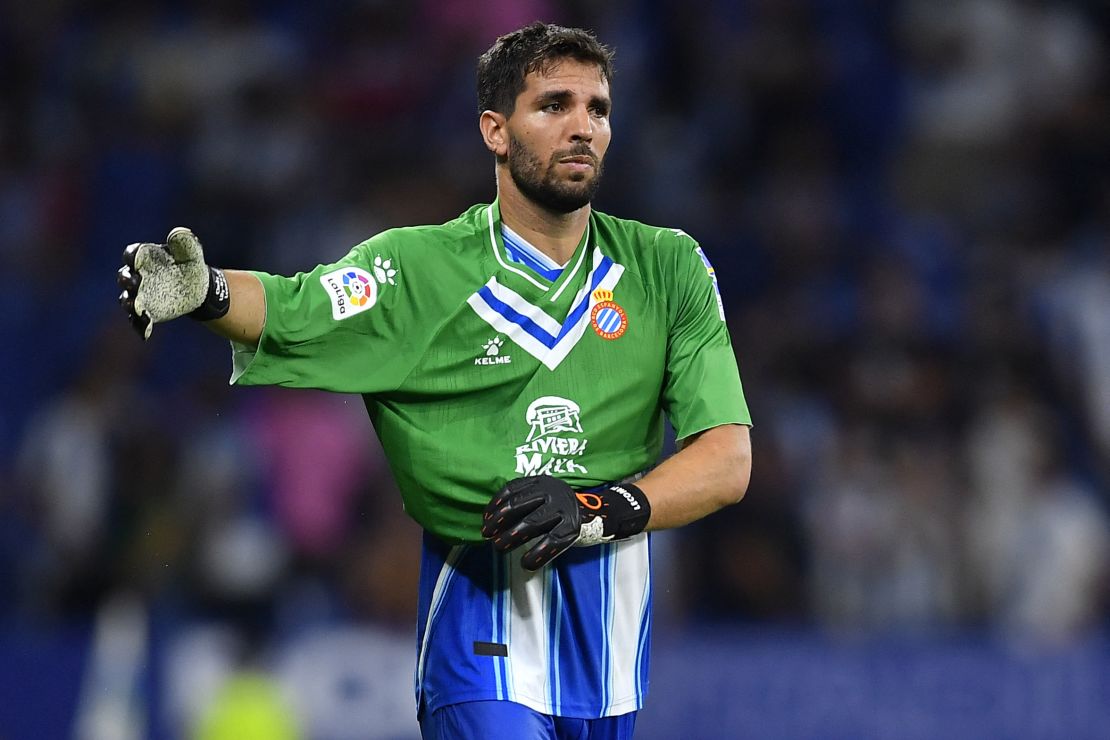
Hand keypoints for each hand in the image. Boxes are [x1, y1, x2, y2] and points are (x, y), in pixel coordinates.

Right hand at [117, 227, 227, 339]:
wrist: (197, 287)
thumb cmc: (190, 265)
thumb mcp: (190, 252)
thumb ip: (184, 242)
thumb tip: (178, 233)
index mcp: (144, 258)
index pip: (132, 254)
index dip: (132, 256)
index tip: (136, 258)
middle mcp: (137, 276)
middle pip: (125, 277)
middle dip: (127, 280)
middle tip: (135, 282)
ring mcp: (140, 295)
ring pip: (128, 300)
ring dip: (130, 304)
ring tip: (137, 308)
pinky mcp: (147, 311)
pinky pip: (139, 320)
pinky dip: (140, 326)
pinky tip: (145, 333)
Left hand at [482, 476, 650, 569]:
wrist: (600, 514)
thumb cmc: (562, 509)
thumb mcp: (545, 497)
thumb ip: (525, 502)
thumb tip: (492, 521)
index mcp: (542, 482)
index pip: (512, 489)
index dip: (495, 504)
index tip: (485, 519)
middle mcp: (552, 491)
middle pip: (518, 505)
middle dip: (499, 521)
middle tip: (486, 534)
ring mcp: (563, 509)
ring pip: (532, 523)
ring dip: (512, 536)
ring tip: (498, 547)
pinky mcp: (573, 527)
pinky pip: (551, 542)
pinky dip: (537, 554)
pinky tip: (526, 563)